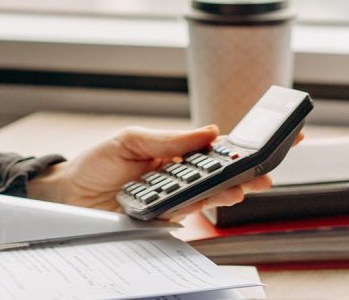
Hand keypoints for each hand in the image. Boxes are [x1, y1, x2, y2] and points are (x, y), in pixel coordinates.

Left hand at [23, 126, 278, 221]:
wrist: (69, 194)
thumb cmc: (96, 164)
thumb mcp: (130, 140)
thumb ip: (170, 140)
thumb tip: (208, 131)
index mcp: (176, 153)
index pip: (218, 147)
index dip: (248, 143)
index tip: (280, 135)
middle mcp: (180, 177)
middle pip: (224, 175)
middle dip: (249, 171)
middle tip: (267, 169)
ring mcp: (175, 199)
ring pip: (213, 195)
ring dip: (232, 190)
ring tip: (247, 184)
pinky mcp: (165, 218)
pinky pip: (189, 211)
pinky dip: (204, 203)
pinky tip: (216, 196)